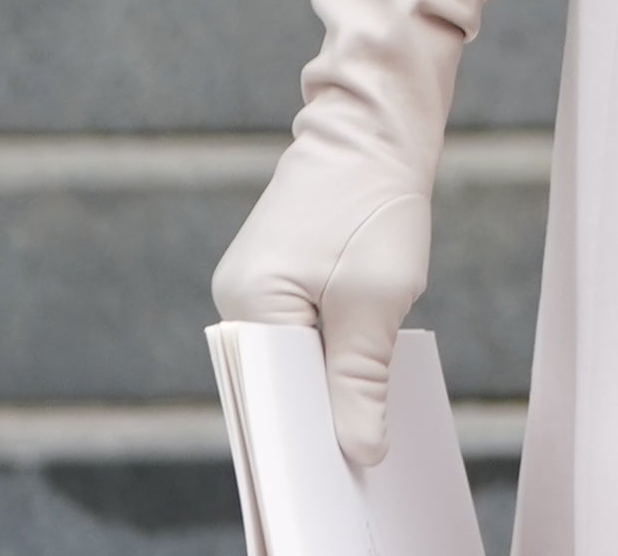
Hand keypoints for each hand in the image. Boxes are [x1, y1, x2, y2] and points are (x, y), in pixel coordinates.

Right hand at [212, 0, 530, 466]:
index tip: (326, 495)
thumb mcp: (378, 298)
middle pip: (273, 389)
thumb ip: (360, 379)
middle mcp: (239, 302)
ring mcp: (257, 291)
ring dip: (324, 400)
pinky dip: (331, 368)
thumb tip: (358, 450)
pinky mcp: (282, 281)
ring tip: (363, 455)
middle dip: (310, 431)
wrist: (376, 122)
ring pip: (289, 367)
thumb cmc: (375, 200)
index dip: (297, 448)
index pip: (264, 400)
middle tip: (352, 484)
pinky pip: (302, 340)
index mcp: (247, 306)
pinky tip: (363, 400)